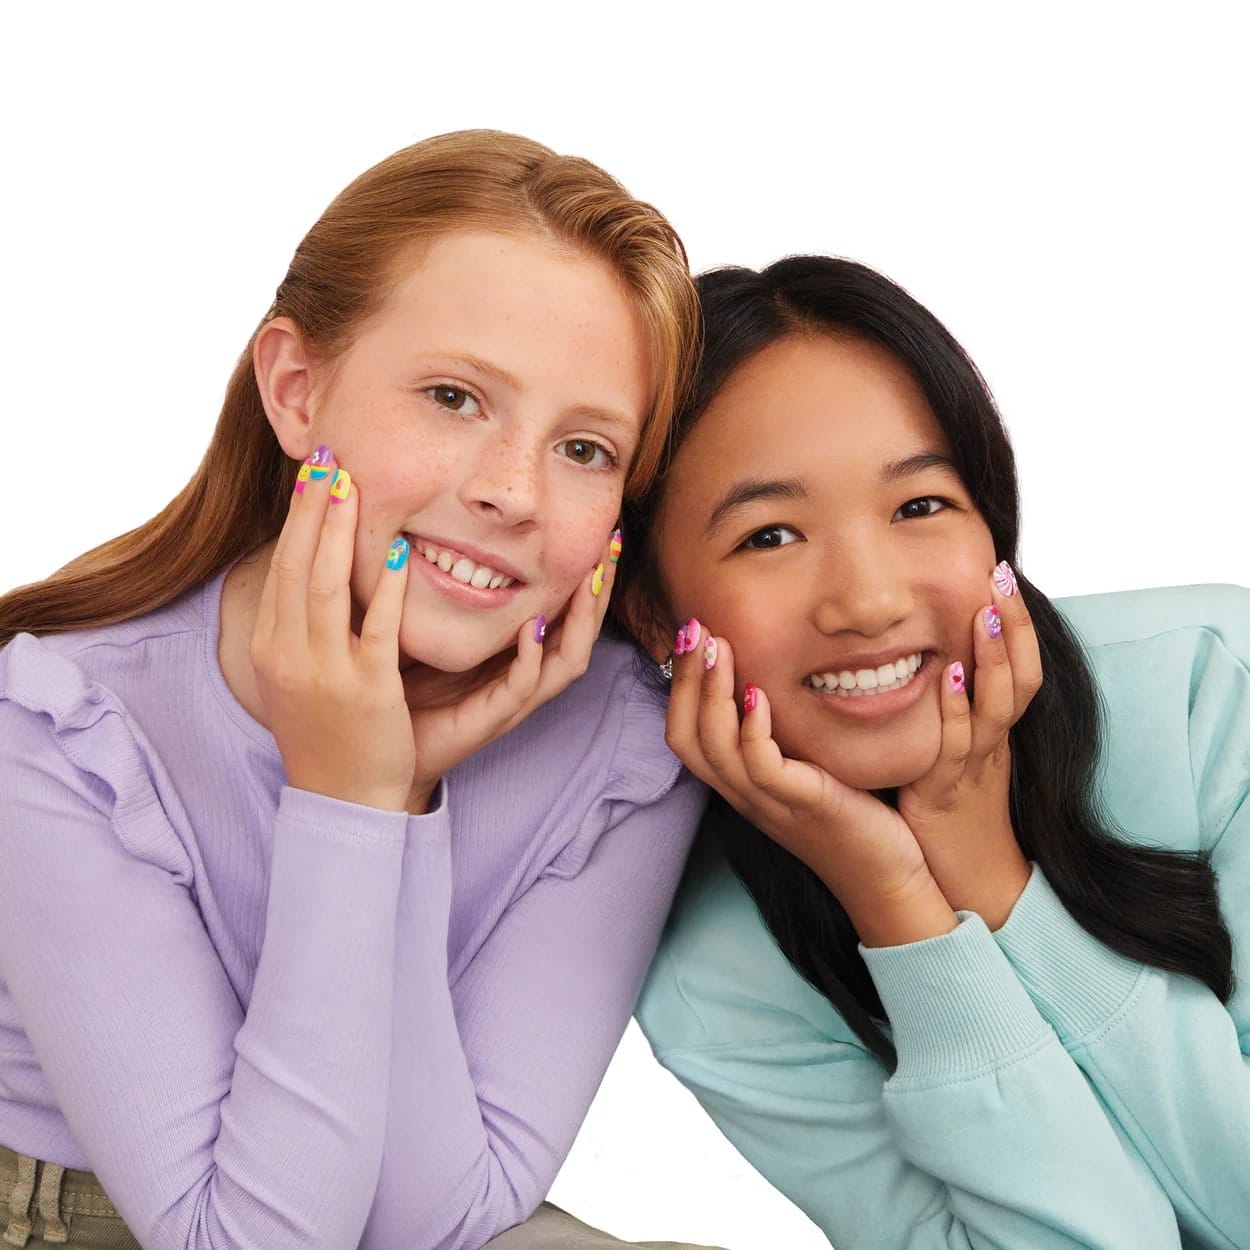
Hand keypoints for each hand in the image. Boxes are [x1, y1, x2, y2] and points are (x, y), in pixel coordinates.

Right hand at [251, 448, 415, 811]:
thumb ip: (302, 625)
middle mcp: (287, 655)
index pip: (279, 567)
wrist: (341, 797)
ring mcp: (323, 673)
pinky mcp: (366, 691)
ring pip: (323, 588)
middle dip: (311, 508)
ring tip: (351, 485)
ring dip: (336, 531)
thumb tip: (311, 569)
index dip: (296, 518)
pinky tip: (394, 552)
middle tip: (328, 458)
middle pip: (295, 565)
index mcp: (269, 648)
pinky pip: (374, 629)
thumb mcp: (297, 674)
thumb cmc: (324, 731)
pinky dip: (382, 588)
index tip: (312, 474)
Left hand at [401, 534, 621, 809]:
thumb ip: (448, 594)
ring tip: (589, 581)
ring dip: (583, 619)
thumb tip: (438, 535)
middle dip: (600, 589)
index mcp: (517, 654)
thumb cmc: (408, 690)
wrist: (388, 751)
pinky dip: (534, 656)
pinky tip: (535, 627)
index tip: (601, 533)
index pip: (569, 611)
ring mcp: (515, 699)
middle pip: (583, 630)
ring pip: (569, 659)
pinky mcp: (493, 718)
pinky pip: (525, 687)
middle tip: (611, 545)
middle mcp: (527, 675)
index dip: (588, 576)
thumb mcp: (435, 630)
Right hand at [665, 623, 955, 946]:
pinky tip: (757, 694)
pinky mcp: (802, 805)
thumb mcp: (810, 767)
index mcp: (741, 784)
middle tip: (694, 629)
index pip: (683, 734)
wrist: (889, 877)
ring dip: (711, 692)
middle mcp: (744, 794)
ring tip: (718, 647)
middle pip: (685, 737)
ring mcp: (769, 802)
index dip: (678, 685)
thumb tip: (778, 678)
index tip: (692, 636)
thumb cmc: (854, 816)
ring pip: (714, 747)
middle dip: (684, 680)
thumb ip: (787, 733)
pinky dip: (751, 728)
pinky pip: (760, 766)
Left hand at [897, 564, 1040, 927]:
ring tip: (982, 613)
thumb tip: (938, 656)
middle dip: (1013, 624)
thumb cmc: (955, 812)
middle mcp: (993, 742)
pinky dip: (955, 711)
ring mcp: (974, 766)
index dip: (1016, 621)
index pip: (1018, 665)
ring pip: (996, 707)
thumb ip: (956, 708)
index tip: (1002, 572)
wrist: (967, 882)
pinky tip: (947, 678)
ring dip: (991, 658)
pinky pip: (955, 747)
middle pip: (1019, 676)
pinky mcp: (945, 792)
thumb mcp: (961, 750)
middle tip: (1002, 574)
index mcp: (995, 729)